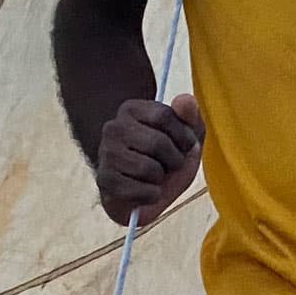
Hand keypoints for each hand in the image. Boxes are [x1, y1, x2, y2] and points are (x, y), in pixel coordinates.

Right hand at [95, 93, 203, 225]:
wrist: (145, 193)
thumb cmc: (168, 159)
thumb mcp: (187, 136)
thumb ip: (190, 116)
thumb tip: (185, 99)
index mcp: (132, 109)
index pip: (165, 116)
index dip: (184, 137)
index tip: (185, 146)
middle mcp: (113, 127)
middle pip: (158, 143)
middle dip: (174, 160)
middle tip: (169, 165)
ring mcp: (106, 154)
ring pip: (150, 169)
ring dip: (162, 179)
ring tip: (155, 176)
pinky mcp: (105, 180)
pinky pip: (142, 191)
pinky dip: (152, 195)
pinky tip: (145, 190)